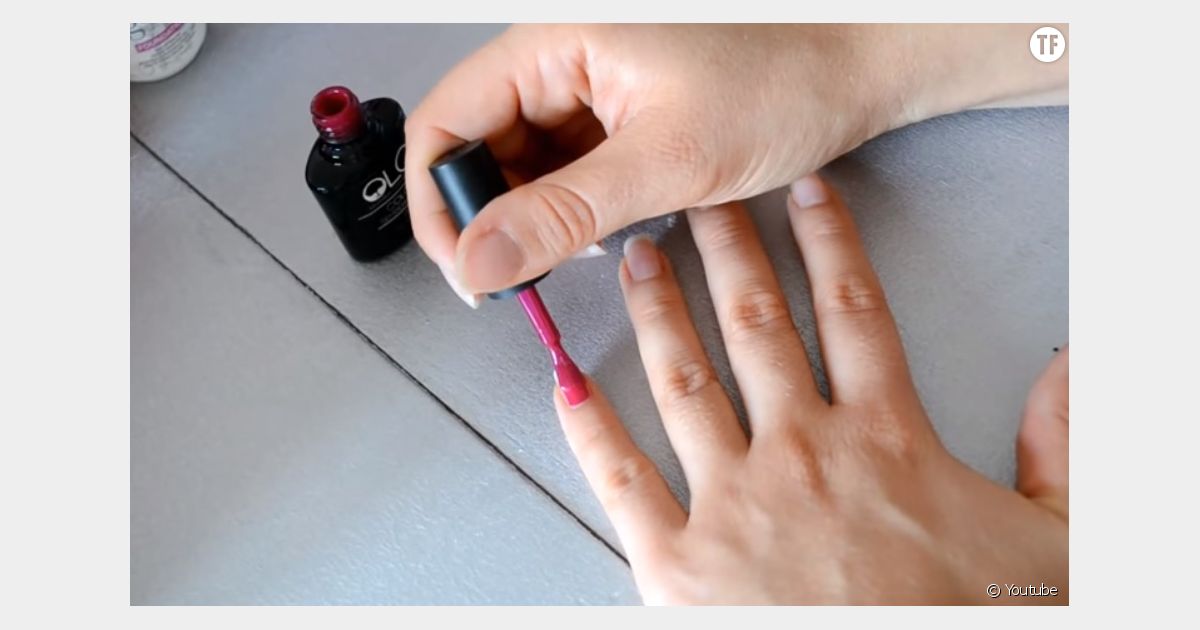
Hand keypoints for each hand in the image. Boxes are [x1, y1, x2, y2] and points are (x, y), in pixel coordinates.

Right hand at [405, 24, 1066, 302]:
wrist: (858, 65)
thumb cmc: (785, 80)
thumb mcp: (666, 159)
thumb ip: (562, 212)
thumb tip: (481, 259)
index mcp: (553, 42)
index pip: (444, 124)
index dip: (443, 206)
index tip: (469, 271)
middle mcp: (559, 56)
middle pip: (477, 147)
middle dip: (495, 218)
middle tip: (527, 274)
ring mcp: (586, 82)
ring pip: (520, 163)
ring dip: (539, 216)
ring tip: (585, 242)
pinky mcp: (614, 108)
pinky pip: (564, 163)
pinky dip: (575, 204)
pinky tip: (608, 223)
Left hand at [553, 174, 1068, 603]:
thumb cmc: (973, 626)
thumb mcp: (1058, 536)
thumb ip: (1065, 443)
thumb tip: (1073, 365)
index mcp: (886, 441)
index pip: (853, 312)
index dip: (828, 243)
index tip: (805, 196)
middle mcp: (802, 455)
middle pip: (757, 327)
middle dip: (726, 252)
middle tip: (699, 199)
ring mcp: (733, 506)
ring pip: (686, 382)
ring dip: (657, 312)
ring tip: (637, 257)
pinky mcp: (678, 566)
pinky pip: (622, 481)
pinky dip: (589, 427)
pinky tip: (567, 381)